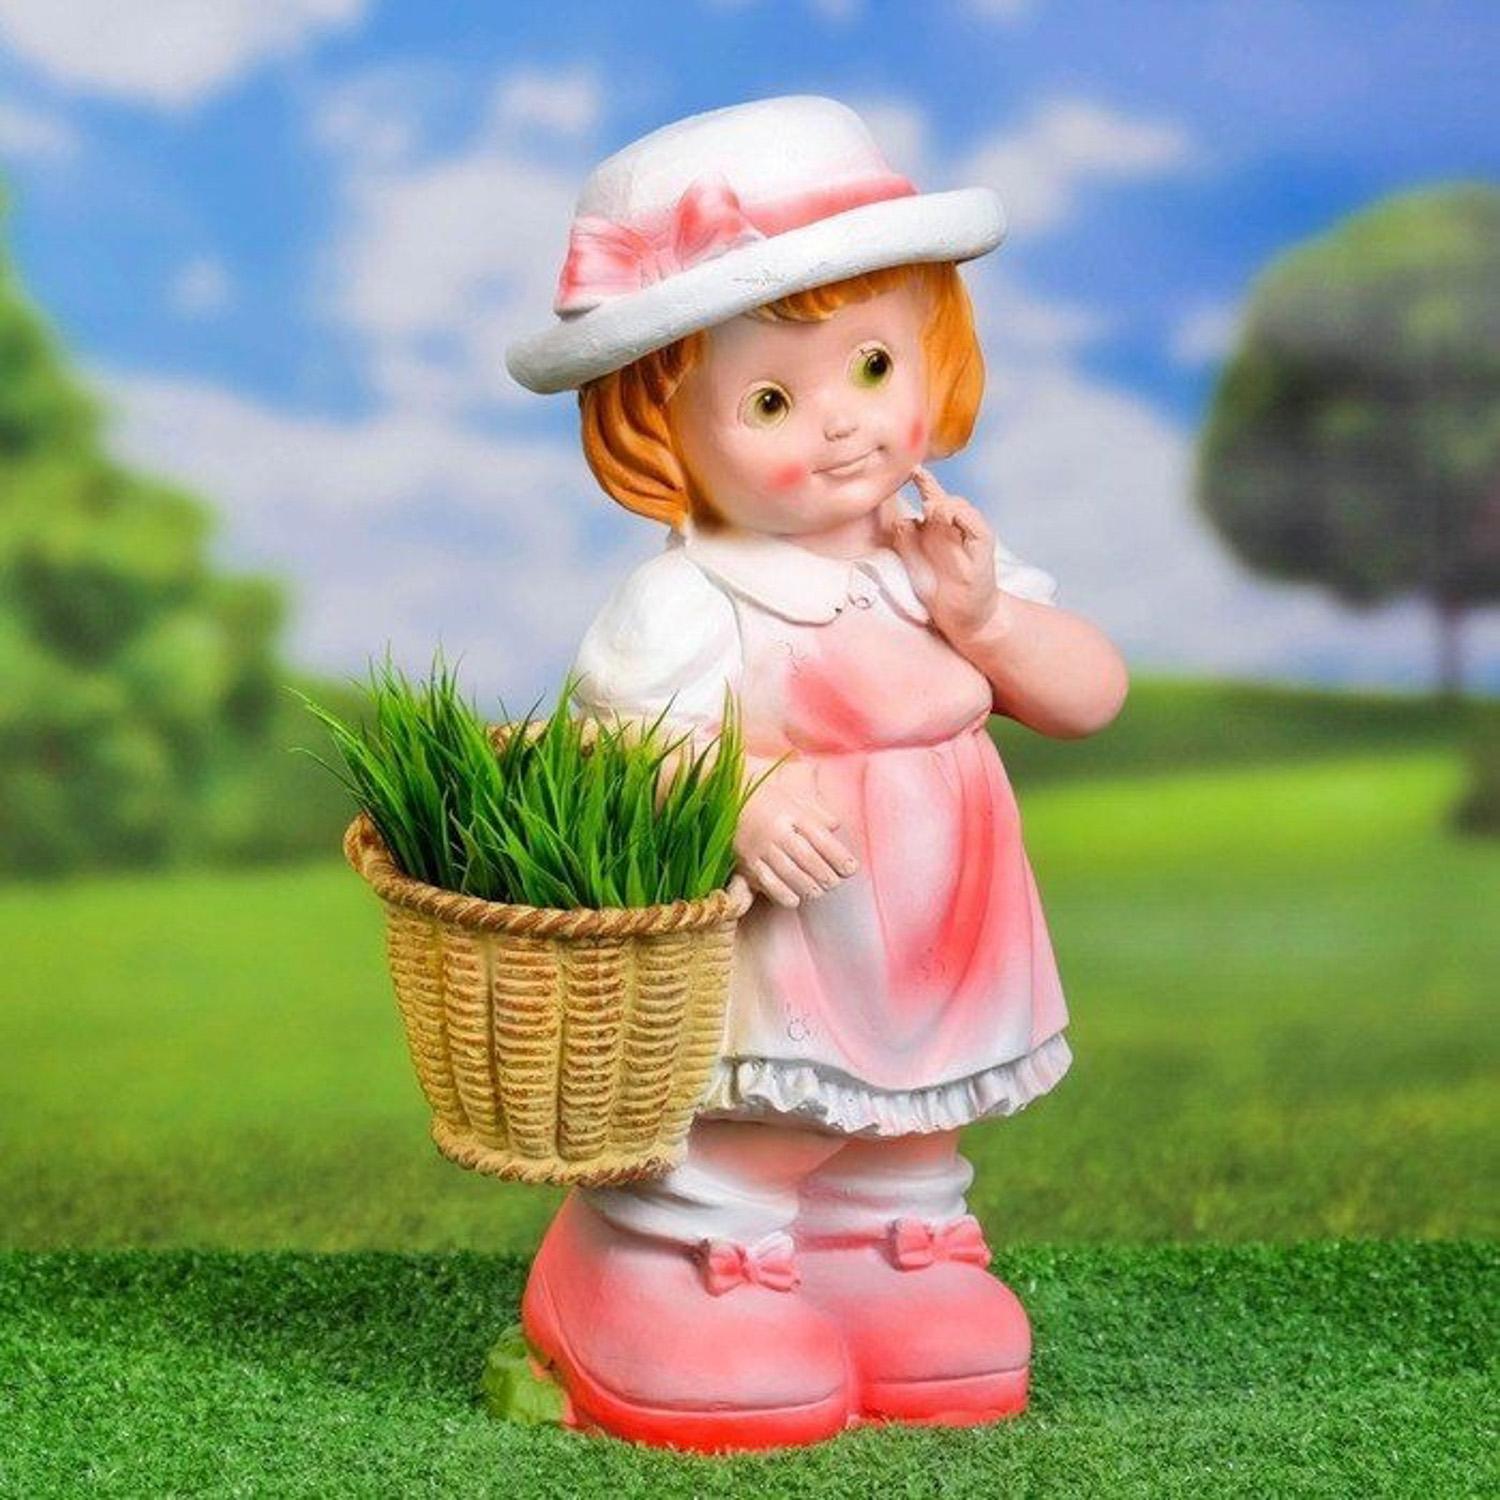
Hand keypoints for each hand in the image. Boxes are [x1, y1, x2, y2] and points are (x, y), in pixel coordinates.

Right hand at [734, 758, 858, 908]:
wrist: (725, 798)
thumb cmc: (766, 800)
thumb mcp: (793, 798)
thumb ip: (816, 812)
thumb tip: (836, 826)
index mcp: (791, 813)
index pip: (820, 836)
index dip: (838, 855)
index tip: (851, 869)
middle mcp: (776, 830)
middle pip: (806, 856)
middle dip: (825, 874)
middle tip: (835, 884)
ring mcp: (759, 846)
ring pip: (788, 871)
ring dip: (807, 886)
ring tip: (818, 892)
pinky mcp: (746, 860)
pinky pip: (766, 881)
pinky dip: (782, 893)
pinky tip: (795, 900)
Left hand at [885, 467, 1007, 647]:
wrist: (965, 618)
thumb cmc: (939, 591)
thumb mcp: (914, 563)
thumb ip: (907, 541)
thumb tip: (901, 520)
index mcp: (936, 529)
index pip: (930, 497)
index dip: (922, 481)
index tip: (910, 468)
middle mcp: (954, 529)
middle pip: (944, 498)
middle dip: (930, 487)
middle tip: (915, 485)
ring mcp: (970, 537)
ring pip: (960, 507)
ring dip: (945, 504)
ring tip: (932, 508)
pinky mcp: (982, 550)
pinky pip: (977, 526)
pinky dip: (964, 517)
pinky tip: (951, 516)